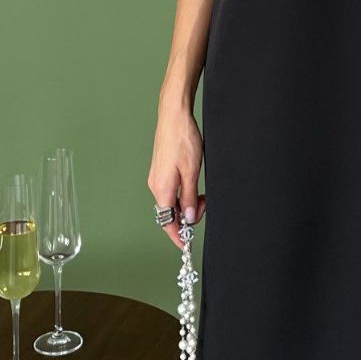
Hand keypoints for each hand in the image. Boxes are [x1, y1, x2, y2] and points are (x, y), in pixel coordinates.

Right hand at [147, 104, 205, 249]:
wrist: (174, 115)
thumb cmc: (183, 138)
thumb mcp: (192, 172)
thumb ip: (189, 197)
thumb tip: (188, 218)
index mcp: (162, 189)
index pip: (167, 222)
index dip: (178, 236)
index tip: (187, 245)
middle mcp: (156, 185)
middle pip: (169, 213)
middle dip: (187, 216)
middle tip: (205, 206)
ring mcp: (157, 177)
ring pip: (171, 201)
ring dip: (187, 204)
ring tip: (202, 195)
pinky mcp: (161, 169)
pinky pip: (171, 190)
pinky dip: (183, 194)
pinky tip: (194, 186)